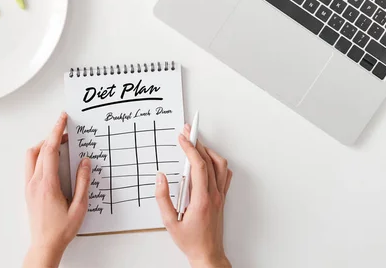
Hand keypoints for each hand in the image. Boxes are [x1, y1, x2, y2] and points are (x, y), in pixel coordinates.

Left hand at [23, 112, 90, 267]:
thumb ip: (83, 182)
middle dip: (54, 136)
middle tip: (68, 132)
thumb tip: (85, 162)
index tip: (63, 118)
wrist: (44, 245)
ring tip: (60, 145)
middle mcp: (34, 182)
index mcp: (47, 184)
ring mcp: (29, 186)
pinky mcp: (27, 190)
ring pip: (32, 155)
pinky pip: (31, 165)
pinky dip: (41, 156)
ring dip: (45, 146)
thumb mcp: (79, 207)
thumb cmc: (61, 230)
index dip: (57, 131)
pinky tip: (52, 160)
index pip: (50, 149)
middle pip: (41, 149)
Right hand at [155, 124, 232, 267]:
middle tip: (187, 131)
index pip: (198, 165)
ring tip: (196, 144)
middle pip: (209, 160)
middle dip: (197, 142)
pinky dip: (217, 163)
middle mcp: (214, 195)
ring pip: (220, 165)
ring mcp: (220, 196)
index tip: (182, 137)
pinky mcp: (222, 198)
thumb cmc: (190, 240)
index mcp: (202, 199)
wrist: (208, 254)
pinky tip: (208, 161)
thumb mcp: (169, 222)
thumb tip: (160, 178)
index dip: (190, 148)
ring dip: (208, 151)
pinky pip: (224, 175)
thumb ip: (163, 198)